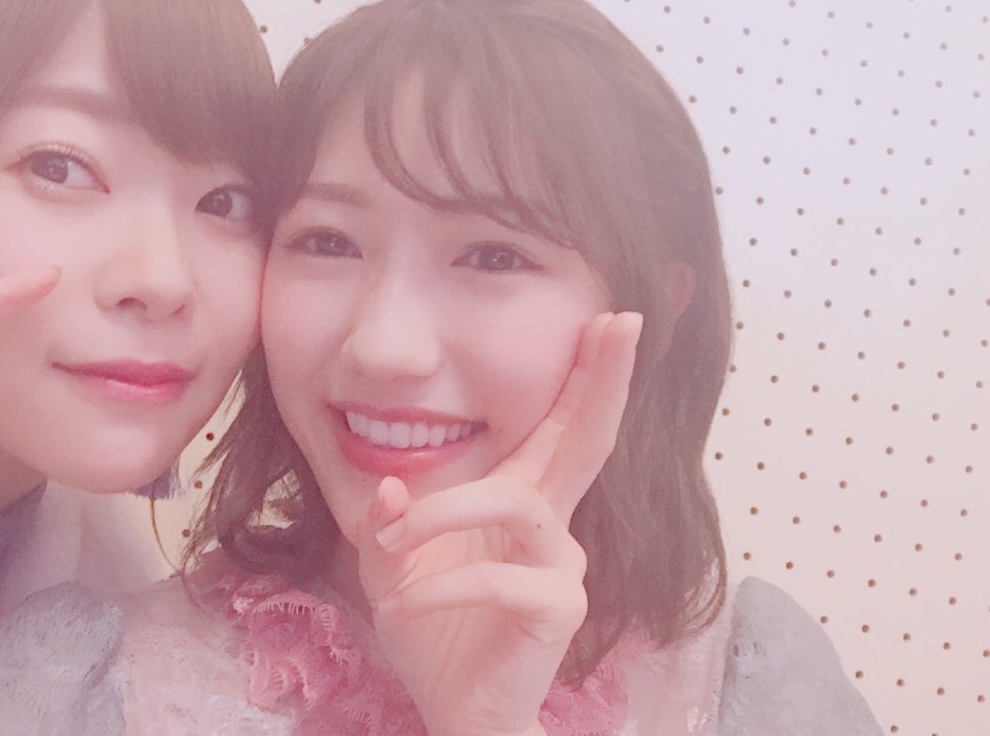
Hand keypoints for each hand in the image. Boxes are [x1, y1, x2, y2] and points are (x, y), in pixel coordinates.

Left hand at [355, 312, 642, 735]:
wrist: (455, 710)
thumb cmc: (433, 629)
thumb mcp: (395, 565)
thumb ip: (390, 521)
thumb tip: (390, 484)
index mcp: (521, 501)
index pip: (559, 426)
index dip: (586, 375)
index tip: (609, 317)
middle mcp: (552, 524)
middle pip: (590, 440)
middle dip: (604, 379)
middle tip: (623, 322)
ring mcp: (561, 566)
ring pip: (518, 504)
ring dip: (444, 514)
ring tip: (393, 541)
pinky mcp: (557, 610)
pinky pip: (498, 579)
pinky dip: (439, 585)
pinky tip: (403, 605)